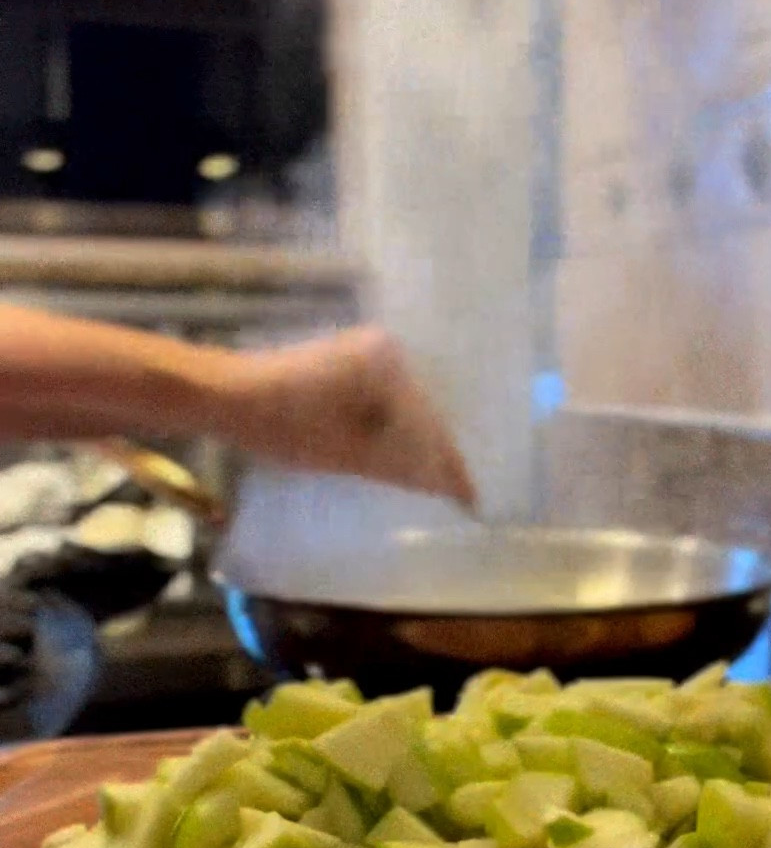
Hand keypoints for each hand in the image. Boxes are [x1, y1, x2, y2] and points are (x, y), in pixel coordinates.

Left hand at [230, 327, 476, 509]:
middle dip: (434, 451)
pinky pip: (378, 403)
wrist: (223, 398)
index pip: (430, 421)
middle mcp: (383, 349)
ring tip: (432, 482)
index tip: (470, 498)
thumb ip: (401, 468)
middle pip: (420, 411)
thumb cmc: (286, 424)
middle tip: (457, 493)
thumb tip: (445, 484)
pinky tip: (395, 458)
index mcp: (388, 362)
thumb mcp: (348, 455)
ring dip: (410, 443)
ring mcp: (361, 354)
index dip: (449, 462)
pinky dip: (386, 431)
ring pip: (399, 409)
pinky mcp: (342, 365)